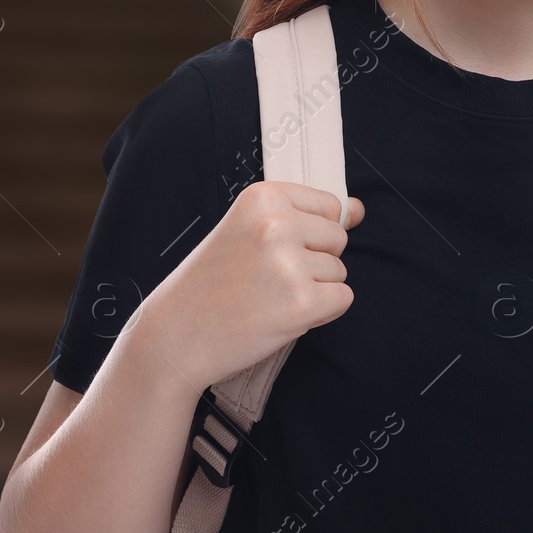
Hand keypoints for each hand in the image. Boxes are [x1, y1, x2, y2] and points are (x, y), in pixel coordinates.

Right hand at [139, 180, 364, 390]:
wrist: (175, 335)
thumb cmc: (211, 283)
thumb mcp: (247, 231)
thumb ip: (304, 217)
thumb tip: (358, 210)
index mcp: (263, 198)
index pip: (329, 205)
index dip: (309, 233)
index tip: (274, 249)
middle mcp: (277, 224)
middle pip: (338, 238)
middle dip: (313, 261)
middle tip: (267, 277)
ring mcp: (290, 264)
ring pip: (340, 271)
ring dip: (313, 288)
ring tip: (268, 297)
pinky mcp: (301, 303)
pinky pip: (343, 299)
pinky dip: (320, 312)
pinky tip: (281, 314)